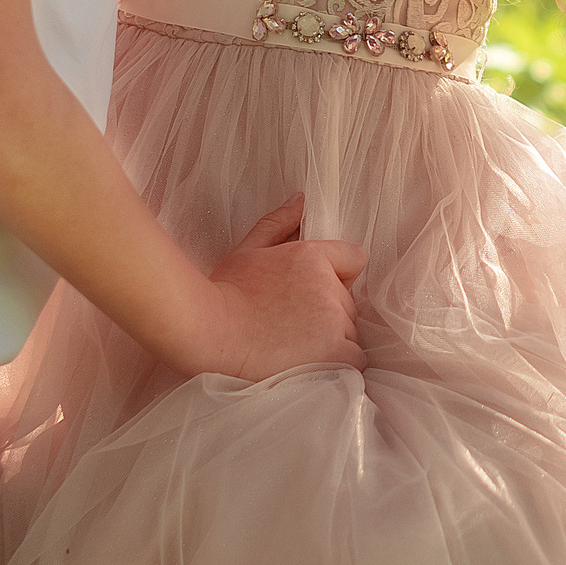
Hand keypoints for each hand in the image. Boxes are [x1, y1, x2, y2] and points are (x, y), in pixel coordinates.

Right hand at [198, 194, 367, 379]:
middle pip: (349, 302)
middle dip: (329, 312)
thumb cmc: (224, 293)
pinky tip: (307, 364)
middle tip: (292, 324)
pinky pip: (354, 359)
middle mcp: (330, 288)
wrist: (210, 333)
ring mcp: (335, 322)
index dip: (338, 276)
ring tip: (294, 347)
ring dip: (332, 339)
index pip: (355, 259)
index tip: (314, 293)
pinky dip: (338, 363)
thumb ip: (278, 223)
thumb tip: (300, 200)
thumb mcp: (248, 250)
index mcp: (314, 257)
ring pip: (351, 331)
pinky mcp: (336, 354)